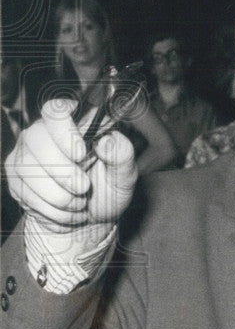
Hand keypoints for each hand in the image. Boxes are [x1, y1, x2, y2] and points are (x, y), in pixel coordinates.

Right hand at [5, 99, 137, 235]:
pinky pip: (25, 192)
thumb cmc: (109, 190)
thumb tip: (105, 141)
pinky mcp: (15, 178)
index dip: (64, 129)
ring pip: (27, 168)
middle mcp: (45, 133)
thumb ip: (122, 155)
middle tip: (84, 187)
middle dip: (63, 170)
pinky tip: (67, 211)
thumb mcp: (125, 175)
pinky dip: (51, 209)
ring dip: (59, 194)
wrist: (90, 219)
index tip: (81, 153)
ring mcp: (25, 154)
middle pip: (37, 138)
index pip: (56, 109)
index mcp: (74, 124)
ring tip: (80, 202)